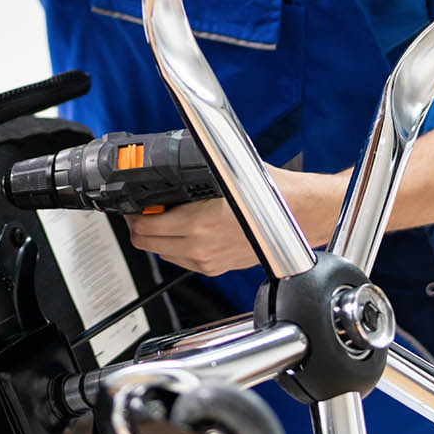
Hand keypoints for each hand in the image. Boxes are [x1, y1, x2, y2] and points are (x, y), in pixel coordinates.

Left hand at [125, 167, 345, 274]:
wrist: (302, 215)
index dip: (131, 214)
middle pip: (146, 243)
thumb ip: (193, 172)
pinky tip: (183, 230)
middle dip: (139, 225)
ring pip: (162, 254)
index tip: (132, 203)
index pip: (144, 227)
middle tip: (141, 210)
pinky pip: (182, 261)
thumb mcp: (225, 172)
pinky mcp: (217, 268)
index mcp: (198, 224)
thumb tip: (169, 165)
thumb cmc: (273, 193)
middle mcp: (200, 248)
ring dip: (156, 236)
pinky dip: (175, 246)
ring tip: (162, 217)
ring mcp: (208, 261)